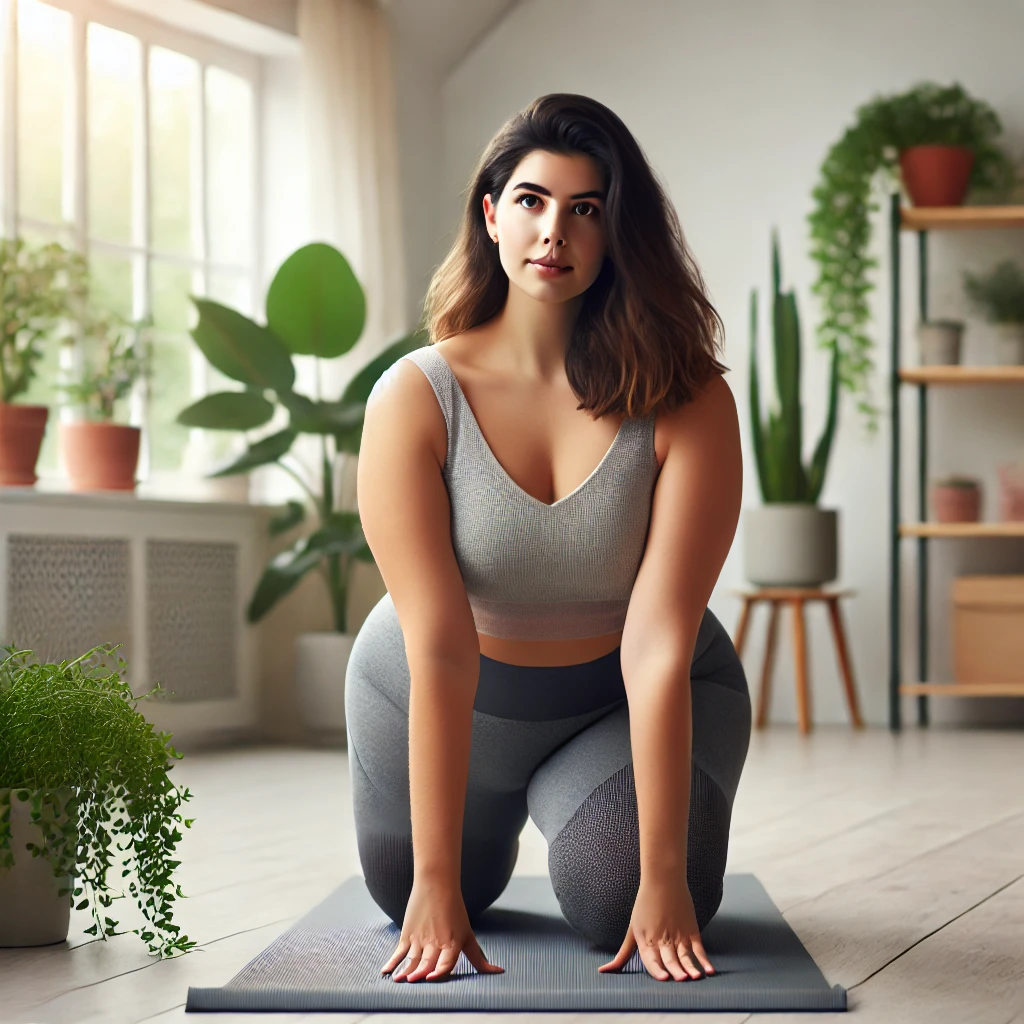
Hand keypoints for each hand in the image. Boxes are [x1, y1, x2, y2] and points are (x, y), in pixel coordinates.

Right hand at [380, 880, 504, 981]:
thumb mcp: (468, 935)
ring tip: (399, 980)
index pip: (446, 961)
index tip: (432, 977)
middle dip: (420, 972)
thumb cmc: (454, 910)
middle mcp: (436, 942)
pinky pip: (399, 952)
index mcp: (452, 943)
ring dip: (405, 970)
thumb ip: (478, 958)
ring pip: (412, 959)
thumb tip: (499, 972)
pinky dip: (392, 963)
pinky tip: (386, 972)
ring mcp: (420, 938)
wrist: (436, 884)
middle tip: (414, 980)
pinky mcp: (408, 934)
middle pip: (427, 962)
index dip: (439, 970)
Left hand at [598, 876, 715, 980]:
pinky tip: (709, 971)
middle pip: (670, 958)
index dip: (658, 970)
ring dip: (690, 966)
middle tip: (681, 979)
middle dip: (675, 970)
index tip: (664, 979)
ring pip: (684, 955)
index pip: (652, 959)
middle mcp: (662, 938)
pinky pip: (699, 948)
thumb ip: (622, 954)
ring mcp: (678, 934)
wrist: (662, 879)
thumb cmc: (645, 905)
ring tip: (695, 977)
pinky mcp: (691, 930)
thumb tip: (603, 971)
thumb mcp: (632, 930)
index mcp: (646, 939)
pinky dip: (704, 960)